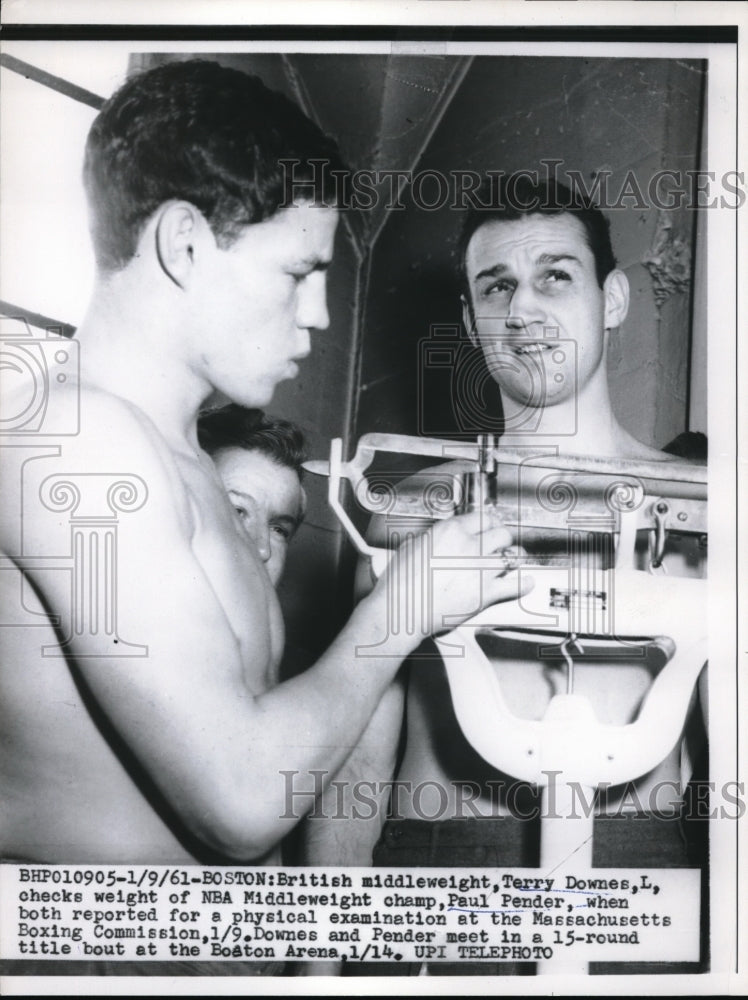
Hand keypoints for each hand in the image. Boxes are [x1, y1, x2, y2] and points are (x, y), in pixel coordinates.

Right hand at [374, 509, 531, 646]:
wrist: (402, 608)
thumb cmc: (402, 581)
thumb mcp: (414, 545)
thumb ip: (435, 538)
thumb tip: (442, 539)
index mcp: (452, 531)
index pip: (483, 517)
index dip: (488, 522)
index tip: (489, 525)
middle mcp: (470, 546)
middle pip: (502, 532)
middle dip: (502, 536)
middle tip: (501, 541)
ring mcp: (481, 569)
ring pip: (512, 555)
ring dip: (513, 556)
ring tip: (513, 558)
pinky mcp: (485, 593)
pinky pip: (514, 585)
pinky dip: (523, 584)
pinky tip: (525, 582)